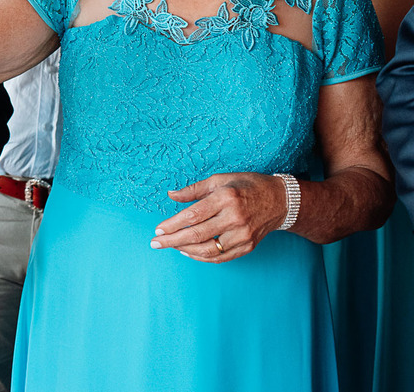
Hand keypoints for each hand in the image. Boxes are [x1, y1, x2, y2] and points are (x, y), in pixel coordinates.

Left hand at [151, 173, 286, 262]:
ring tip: (171, 246)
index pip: (192, 216)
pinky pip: (221, 257)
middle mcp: (234, 218)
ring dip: (185, 250)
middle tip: (155, 243)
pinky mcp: (248, 246)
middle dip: (173, 240)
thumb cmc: (246, 186)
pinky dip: (202, 257)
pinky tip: (188, 252)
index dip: (172, 224)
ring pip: (208, 249)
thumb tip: (170, 195)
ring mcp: (243, 235)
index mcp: (225, 198)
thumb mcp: (219, 180)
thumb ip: (193, 190)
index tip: (158, 230)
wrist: (280, 201)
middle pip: (197, 234)